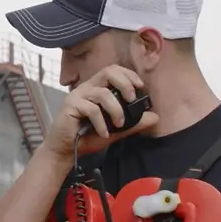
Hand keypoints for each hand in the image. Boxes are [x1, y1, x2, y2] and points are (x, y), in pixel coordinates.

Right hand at [42, 65, 157, 158]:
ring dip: (115, 110)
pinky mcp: (70, 106)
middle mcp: (87, 88)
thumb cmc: (87, 137)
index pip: (113, 70)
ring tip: (119, 125)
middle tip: (132, 100)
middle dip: (124, 84)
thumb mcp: (116, 130)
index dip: (128, 74)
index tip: (140, 87)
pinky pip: (92, 109)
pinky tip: (103, 134)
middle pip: (108, 72)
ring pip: (102, 93)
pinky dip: (101, 123)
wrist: (65, 150)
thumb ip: (134, 123)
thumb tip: (155, 117)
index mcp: (97, 88)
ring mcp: (78, 96)